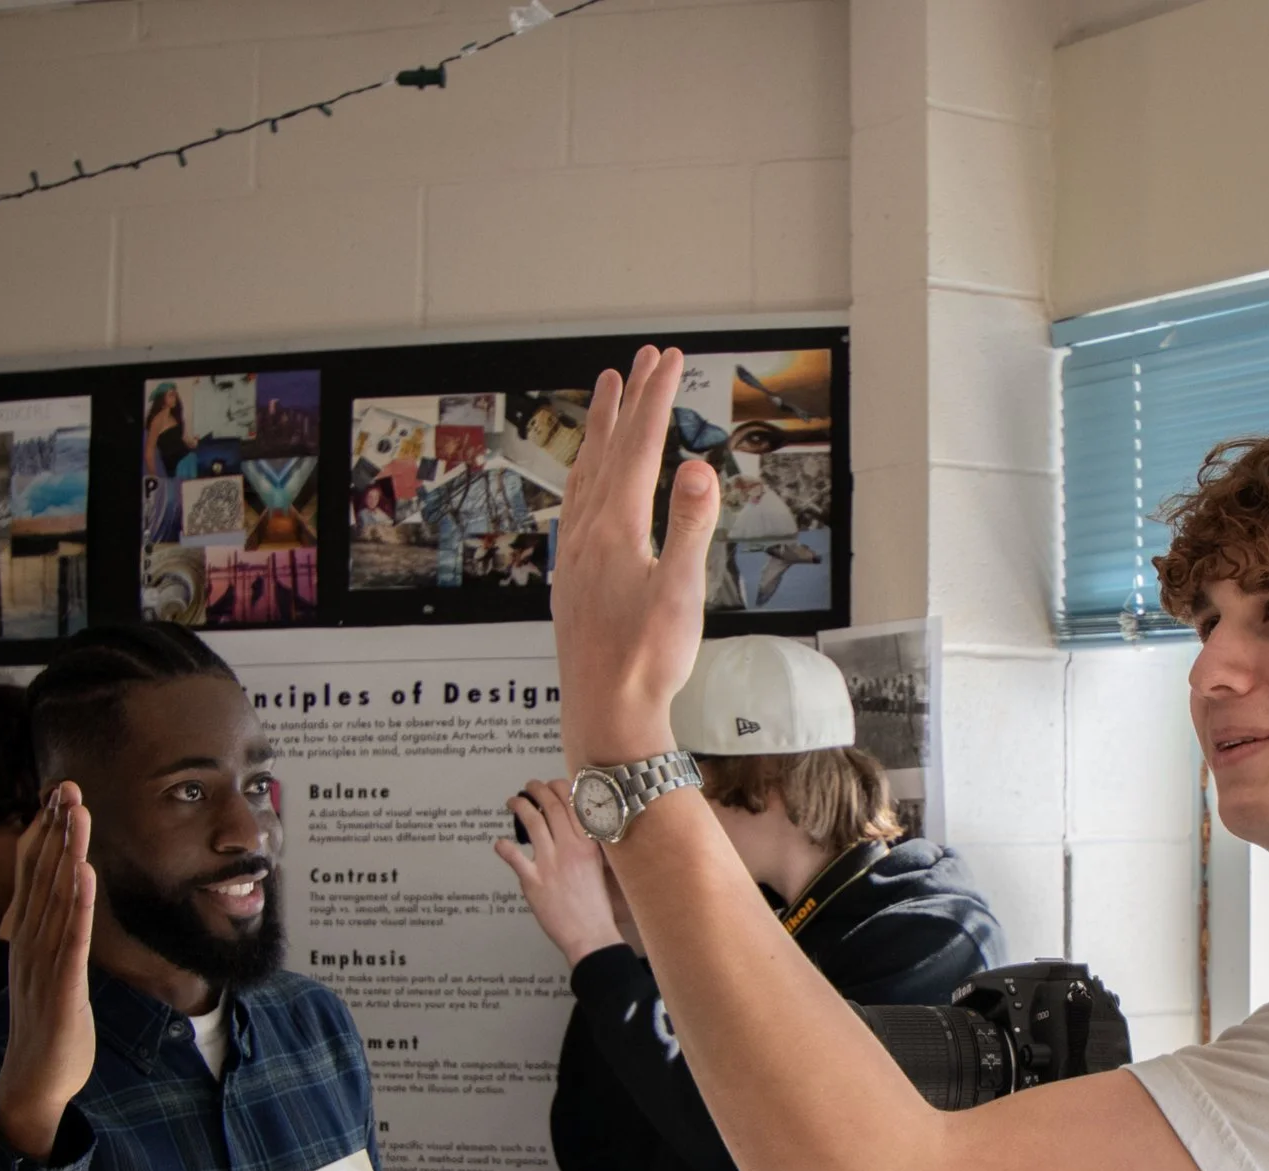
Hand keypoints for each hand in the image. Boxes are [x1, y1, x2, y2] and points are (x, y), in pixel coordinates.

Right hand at [0, 785, 96, 1159]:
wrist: (34, 1079)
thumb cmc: (47, 1021)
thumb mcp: (48, 967)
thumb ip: (54, 931)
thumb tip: (67, 895)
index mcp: (26, 937)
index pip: (31, 875)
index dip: (43, 834)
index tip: (56, 796)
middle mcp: (29, 943)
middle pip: (41, 877)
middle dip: (55, 831)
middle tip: (66, 788)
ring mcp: (43, 965)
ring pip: (55, 901)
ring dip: (66, 856)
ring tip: (76, 816)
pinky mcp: (62, 989)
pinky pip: (71, 942)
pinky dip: (77, 908)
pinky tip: (86, 877)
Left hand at [493, 780, 627, 966]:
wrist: (590, 934)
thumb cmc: (596, 906)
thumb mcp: (600, 869)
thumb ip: (587, 847)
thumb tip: (576, 831)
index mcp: (589, 845)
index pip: (573, 805)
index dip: (559, 788)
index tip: (551, 785)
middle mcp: (570, 849)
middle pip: (551, 808)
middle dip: (538, 791)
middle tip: (530, 786)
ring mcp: (551, 864)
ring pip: (533, 823)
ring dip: (520, 806)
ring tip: (514, 801)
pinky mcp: (534, 882)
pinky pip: (514, 858)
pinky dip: (504, 847)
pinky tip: (499, 843)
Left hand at [550, 345, 718, 766]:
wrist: (605, 713)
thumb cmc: (647, 660)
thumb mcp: (680, 593)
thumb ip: (689, 526)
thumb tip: (696, 467)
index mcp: (615, 529)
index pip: (640, 447)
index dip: (656, 399)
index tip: (671, 359)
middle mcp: (587, 533)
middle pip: (609, 450)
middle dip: (629, 401)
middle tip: (643, 358)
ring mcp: (574, 554)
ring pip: (585, 474)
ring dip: (600, 430)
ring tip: (607, 394)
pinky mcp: (572, 576)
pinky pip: (574, 505)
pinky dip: (584, 474)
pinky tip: (587, 479)